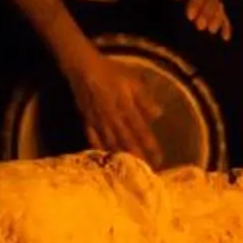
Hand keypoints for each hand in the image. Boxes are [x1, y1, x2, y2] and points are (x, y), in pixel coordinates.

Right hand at [64, 48, 164, 166]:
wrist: (83, 69)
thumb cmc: (110, 72)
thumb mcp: (132, 81)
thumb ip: (144, 99)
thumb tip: (158, 114)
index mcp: (127, 109)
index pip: (142, 132)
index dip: (151, 147)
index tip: (159, 160)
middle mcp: (114, 120)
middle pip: (127, 142)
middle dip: (138, 158)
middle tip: (146, 173)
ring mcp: (99, 123)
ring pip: (111, 144)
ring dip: (121, 158)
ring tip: (129, 171)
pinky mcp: (87, 122)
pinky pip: (93, 139)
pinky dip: (99, 150)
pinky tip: (104, 158)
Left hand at [164, 0, 231, 39]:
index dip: (195, 4)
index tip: (190, 16)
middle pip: (211, 2)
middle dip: (206, 14)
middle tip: (200, 27)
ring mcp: (216, 2)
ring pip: (218, 10)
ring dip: (216, 21)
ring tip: (211, 31)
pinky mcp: (219, 11)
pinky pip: (224, 19)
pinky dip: (225, 28)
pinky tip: (225, 38)